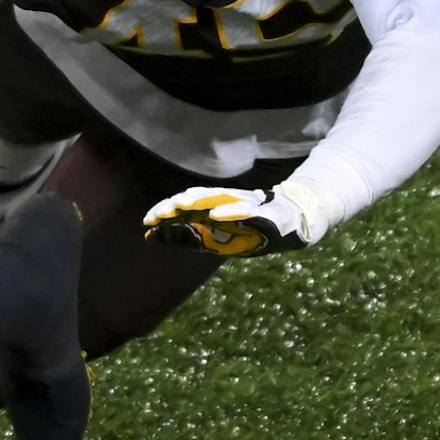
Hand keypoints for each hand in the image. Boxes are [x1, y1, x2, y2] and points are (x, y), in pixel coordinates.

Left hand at [143, 185, 316, 256]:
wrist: (292, 223)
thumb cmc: (250, 232)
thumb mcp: (214, 240)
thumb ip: (186, 238)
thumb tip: (151, 237)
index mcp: (210, 209)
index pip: (183, 207)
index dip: (165, 212)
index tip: (147, 222)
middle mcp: (224, 202)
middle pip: (195, 199)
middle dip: (176, 205)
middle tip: (157, 214)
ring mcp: (242, 204)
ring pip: (216, 199)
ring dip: (198, 201)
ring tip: (179, 205)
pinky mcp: (261, 212)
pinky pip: (244, 210)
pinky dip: (230, 211)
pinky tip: (216, 215)